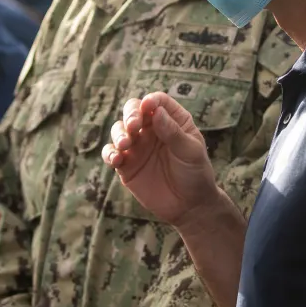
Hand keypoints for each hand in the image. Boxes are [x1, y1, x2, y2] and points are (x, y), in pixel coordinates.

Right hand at [101, 93, 223, 227]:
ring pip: (119, 130)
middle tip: (133, 126)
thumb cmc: (195, 174)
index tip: (147, 107)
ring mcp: (137, 146)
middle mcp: (151, 129)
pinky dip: (109, 153)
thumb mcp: (190, 152)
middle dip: (130, 114)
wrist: (189, 205)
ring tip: (125, 145)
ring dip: (119, 134)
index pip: (158, 102)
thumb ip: (173, 133)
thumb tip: (156, 112)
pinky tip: (116, 159)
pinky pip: (111, 153)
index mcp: (172, 120)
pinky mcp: (126, 164)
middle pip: (133, 110)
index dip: (151, 101)